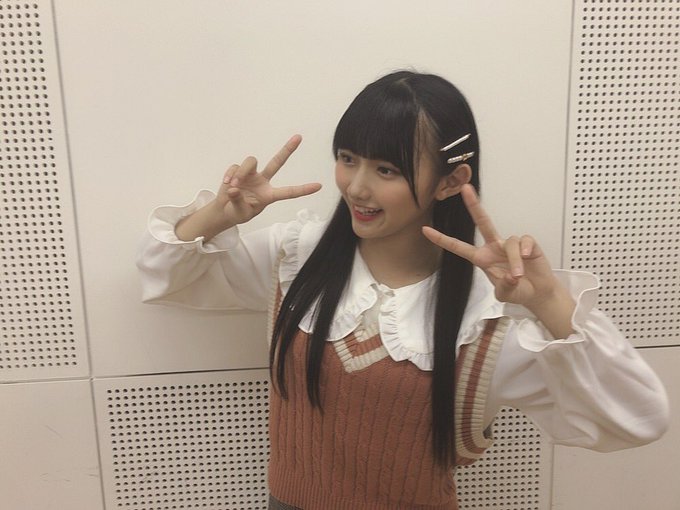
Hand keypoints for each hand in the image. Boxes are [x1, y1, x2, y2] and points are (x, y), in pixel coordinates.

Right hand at [217, 134, 321, 224]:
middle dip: (288, 150)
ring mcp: (251, 175)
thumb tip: (233, 188)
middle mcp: (263, 182)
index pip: (288, 192)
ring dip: (241, 172)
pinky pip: (235, 167)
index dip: (303, 189)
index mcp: (269, 195)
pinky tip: (227, 184)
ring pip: (251, 161)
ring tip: (234, 185)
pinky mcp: (238, 171)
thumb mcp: (240, 213)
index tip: (319, 186)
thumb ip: (238, 201)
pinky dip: (230, 174)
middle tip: (299, 137)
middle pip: (277, 162)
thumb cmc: (237, 213)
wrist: (224, 211)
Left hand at [422, 184, 558, 308]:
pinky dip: (525, 250)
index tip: (425, 230)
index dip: (442, 239)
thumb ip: (504, 288)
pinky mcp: (527, 243)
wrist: (538, 293)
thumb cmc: (517, 291)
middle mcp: (493, 247)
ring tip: (518, 276)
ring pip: (510, 243)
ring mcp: (509, 244)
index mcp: (482, 258)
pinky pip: (523, 241)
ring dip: (514, 261)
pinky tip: (527, 258)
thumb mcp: (505, 295)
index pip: (458, 247)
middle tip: (465, 188)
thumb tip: (510, 276)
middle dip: (473, 204)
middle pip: (482, 221)